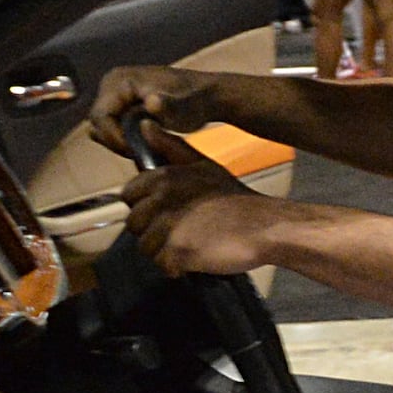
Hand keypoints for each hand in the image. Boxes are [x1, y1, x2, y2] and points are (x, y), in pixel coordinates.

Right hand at [85, 65, 221, 157]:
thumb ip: (169, 107)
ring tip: (144, 149)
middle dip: (116, 141)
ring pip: (102, 127)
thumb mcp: (185, 109)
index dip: (114, 138)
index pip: (100, 116)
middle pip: (97, 122)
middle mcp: (111, 82)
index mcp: (119, 80)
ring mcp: (114, 92)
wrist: (206, 97)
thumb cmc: (197, 103)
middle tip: (140, 154)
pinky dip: (123, 138)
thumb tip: (152, 102)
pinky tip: (143, 144)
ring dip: (119, 142)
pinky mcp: (119, 103)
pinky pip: (110, 126)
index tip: (136, 151)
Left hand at [118, 142, 284, 275]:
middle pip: (134, 225)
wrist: (264, 226)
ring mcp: (168, 227)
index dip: (145, 207)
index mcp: (163, 177)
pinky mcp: (178, 252)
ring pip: (146, 247)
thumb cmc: (235, 198)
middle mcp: (161, 199)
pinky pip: (163, 265)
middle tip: (182, 232)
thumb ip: (171, 147)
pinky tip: (196, 258)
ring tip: (190, 245)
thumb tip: (145, 125)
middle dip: (153, 232)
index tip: (167, 212)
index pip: (128, 196)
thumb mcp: (203, 165)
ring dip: (165, 251)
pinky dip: (177, 267)